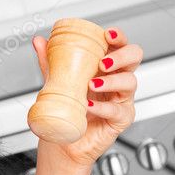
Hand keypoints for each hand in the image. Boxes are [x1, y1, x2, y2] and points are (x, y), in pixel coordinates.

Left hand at [31, 26, 141, 168]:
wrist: (63, 140)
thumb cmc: (67, 109)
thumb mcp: (57, 81)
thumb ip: (50, 61)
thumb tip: (39, 41)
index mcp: (107, 67)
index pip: (120, 45)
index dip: (118, 37)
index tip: (107, 35)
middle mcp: (118, 80)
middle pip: (134, 58)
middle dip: (121, 56)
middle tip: (103, 62)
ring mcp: (122, 99)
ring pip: (130, 82)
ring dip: (111, 80)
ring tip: (92, 84)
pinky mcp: (121, 119)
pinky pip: (117, 111)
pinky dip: (103, 107)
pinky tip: (89, 106)